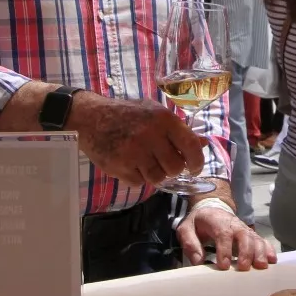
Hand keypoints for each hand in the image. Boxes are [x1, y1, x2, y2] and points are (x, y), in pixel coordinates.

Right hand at [68, 91, 207, 185]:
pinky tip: (130, 163)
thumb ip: (179, 130)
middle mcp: (150, 136)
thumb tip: (204, 143)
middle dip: (172, 168)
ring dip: (154, 174)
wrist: (91, 117)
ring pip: (158, 178)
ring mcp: (134, 152)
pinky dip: (137, 177)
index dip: (197, 162)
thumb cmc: (127, 114)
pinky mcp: (119, 166)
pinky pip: (139, 182)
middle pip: (175, 168)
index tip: (195, 168)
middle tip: (163, 161)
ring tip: (145, 161)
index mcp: (163, 120)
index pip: (191, 147)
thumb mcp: (155, 113)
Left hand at [177, 203, 276, 270]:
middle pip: (243, 235)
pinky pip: (262, 240)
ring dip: (260, 252)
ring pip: (255, 238)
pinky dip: (269, 250)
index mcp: (216, 220)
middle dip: (245, 252)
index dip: (225, 249)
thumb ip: (190, 243)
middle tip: (243, 268)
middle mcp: (233, 223)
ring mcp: (244, 229)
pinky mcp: (251, 235)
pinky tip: (272, 260)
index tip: (224, 265)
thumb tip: (199, 261)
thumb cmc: (198, 223)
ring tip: (261, 266)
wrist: (210, 209)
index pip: (223, 233)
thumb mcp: (186, 229)